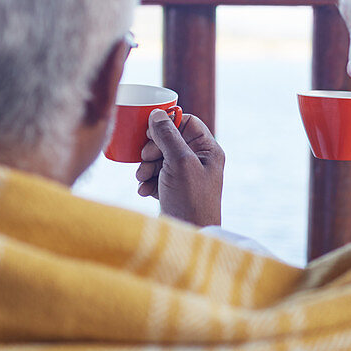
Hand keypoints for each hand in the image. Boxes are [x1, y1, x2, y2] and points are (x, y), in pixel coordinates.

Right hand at [136, 110, 224, 226]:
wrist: (188, 237)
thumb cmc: (190, 200)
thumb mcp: (179, 163)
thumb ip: (168, 136)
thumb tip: (157, 113)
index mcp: (208, 150)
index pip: (187, 122)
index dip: (167, 124)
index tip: (149, 132)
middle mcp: (199, 160)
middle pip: (170, 139)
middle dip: (152, 148)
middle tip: (145, 158)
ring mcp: (186, 176)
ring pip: (160, 158)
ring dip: (146, 166)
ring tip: (142, 178)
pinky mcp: (173, 190)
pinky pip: (156, 176)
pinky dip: (148, 181)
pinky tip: (145, 191)